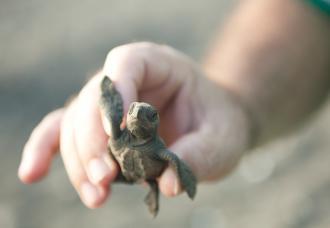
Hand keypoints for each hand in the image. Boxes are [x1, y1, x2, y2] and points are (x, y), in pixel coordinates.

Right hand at [18, 42, 252, 207]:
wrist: (213, 127)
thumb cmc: (219, 124)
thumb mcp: (222, 138)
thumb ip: (198, 156)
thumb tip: (167, 184)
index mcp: (157, 64)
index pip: (125, 64)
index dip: (114, 95)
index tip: (116, 133)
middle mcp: (126, 80)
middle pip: (93, 100)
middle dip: (93, 142)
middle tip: (105, 180)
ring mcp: (108, 105)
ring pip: (76, 124)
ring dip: (79, 161)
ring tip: (96, 196)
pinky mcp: (100, 129)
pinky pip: (64, 134)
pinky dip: (46, 151)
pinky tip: (32, 173)